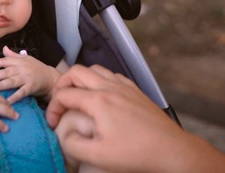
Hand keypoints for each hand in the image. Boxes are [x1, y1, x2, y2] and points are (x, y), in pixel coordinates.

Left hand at [0, 46, 60, 102]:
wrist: (50, 77)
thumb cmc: (37, 68)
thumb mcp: (26, 58)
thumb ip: (13, 55)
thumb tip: (4, 48)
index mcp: (19, 61)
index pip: (4, 61)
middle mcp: (22, 69)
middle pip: (6, 72)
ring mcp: (27, 78)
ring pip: (12, 82)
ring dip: (1, 85)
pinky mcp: (31, 87)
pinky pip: (22, 92)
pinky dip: (15, 96)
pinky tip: (8, 101)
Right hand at [46, 65, 224, 172]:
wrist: (171, 150)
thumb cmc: (137, 153)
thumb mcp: (98, 156)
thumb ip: (72, 145)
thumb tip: (62, 136)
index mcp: (98, 101)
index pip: (64, 94)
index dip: (52, 108)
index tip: (53, 122)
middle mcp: (110, 87)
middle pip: (76, 72)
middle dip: (62, 84)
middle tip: (59, 101)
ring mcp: (124, 86)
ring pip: (94, 69)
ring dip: (80, 79)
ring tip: (76, 96)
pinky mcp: (135, 90)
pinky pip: (111, 75)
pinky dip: (99, 80)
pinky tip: (100, 95)